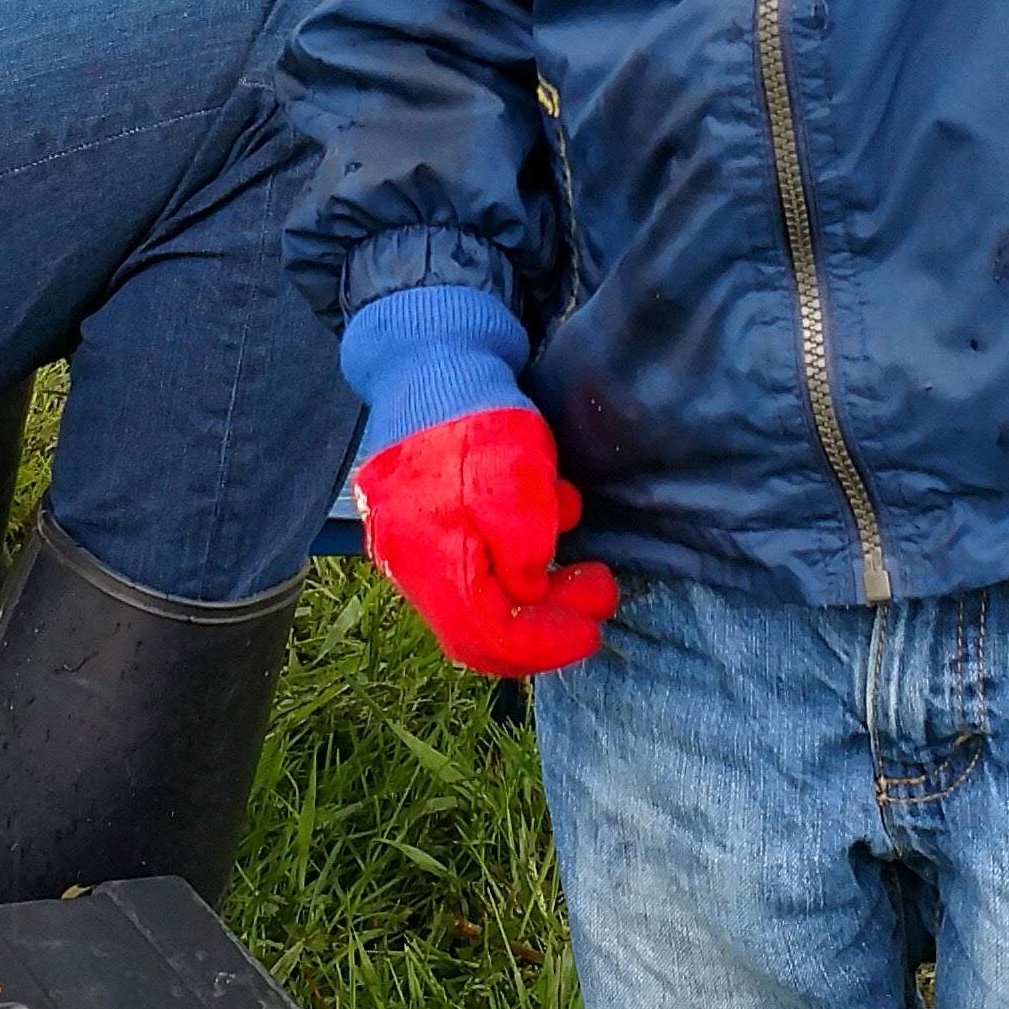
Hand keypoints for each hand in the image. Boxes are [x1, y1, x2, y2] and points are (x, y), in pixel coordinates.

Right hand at [355, 405, 618, 673]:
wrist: (433, 362)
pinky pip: (475, 561)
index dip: (544, 646)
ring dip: (540, 588)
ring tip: (585, 564)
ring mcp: (414, 541)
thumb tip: (527, 591)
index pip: (484, 636)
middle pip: (478, 627)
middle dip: (546, 624)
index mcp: (428, 558)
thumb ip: (524, 555)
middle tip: (598, 597)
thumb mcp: (518, 489)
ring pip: (481, 595)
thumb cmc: (476, 420)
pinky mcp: (427, 519)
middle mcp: (410, 561)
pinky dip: (520, 555)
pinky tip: (554, 515)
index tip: (592, 631)